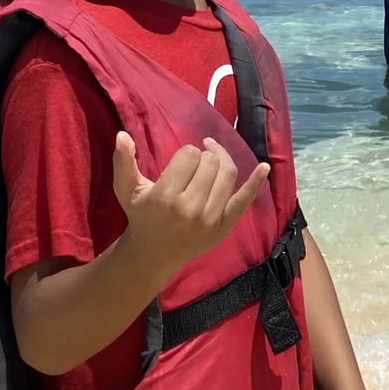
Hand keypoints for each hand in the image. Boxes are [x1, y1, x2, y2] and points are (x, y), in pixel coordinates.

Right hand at [112, 133, 268, 278]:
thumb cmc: (141, 215)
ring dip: (219, 162)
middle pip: (209, 162)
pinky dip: (256, 183)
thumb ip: (123, 162)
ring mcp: (210, 220)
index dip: (184, 155)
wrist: (152, 255)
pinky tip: (265, 167)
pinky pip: (243, 201)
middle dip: (202, 157)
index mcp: (165, 197)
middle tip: (192, 168)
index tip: (177, 166)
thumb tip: (123, 134)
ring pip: (226, 174)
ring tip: (209, 163)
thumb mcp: (126, 189)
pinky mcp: (223, 227)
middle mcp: (190, 209)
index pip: (188, 155)